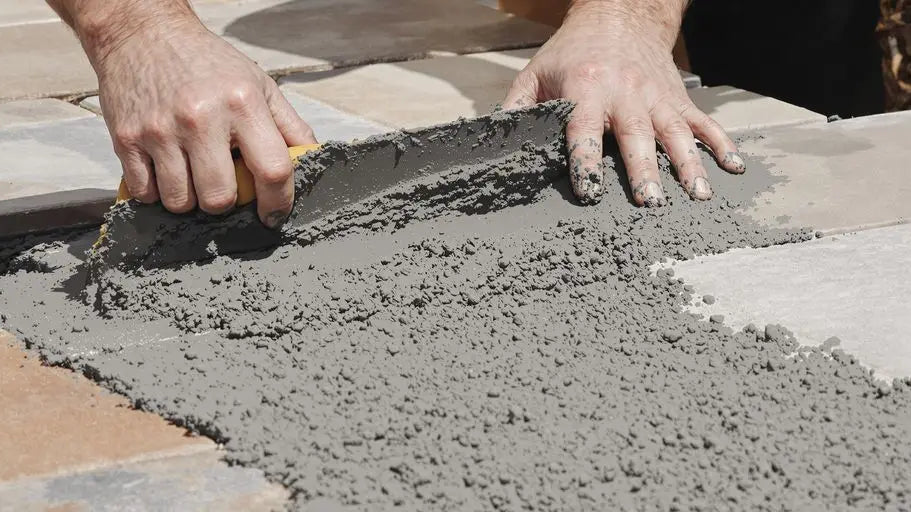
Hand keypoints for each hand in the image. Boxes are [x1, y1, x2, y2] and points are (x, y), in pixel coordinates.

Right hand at [92, 16, 315, 226]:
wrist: (143, 34)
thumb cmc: (207, 63)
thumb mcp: (259, 84)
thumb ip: (289, 126)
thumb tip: (312, 160)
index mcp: (242, 104)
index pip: (272, 170)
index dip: (278, 202)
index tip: (274, 214)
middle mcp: (201, 118)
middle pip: (220, 198)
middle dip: (226, 201)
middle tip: (223, 183)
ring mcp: (160, 130)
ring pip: (181, 202)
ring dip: (190, 199)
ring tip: (193, 173)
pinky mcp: (126, 139)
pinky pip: (146, 193)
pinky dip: (157, 191)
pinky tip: (166, 168)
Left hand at [503, 1, 744, 205]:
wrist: (619, 14)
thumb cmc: (571, 52)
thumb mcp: (536, 74)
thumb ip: (517, 110)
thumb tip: (495, 146)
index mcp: (586, 89)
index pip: (583, 130)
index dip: (584, 161)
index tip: (589, 192)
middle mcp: (625, 93)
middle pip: (636, 136)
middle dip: (644, 171)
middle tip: (649, 203)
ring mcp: (656, 96)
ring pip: (675, 133)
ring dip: (688, 165)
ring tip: (698, 195)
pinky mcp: (677, 99)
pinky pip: (703, 122)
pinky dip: (720, 144)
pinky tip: (732, 167)